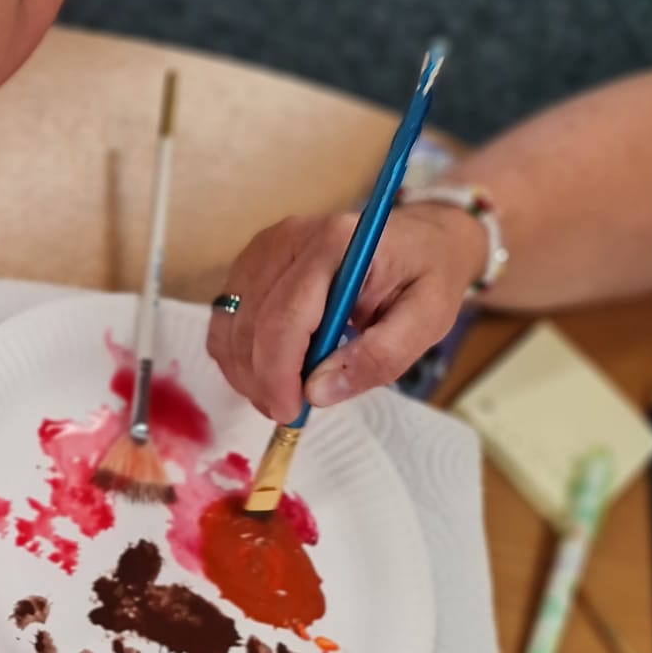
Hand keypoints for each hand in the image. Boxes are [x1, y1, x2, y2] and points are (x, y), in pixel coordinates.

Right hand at [206, 203, 487, 420]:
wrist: (419, 239)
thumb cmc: (425, 276)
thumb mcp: (426, 319)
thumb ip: (379, 356)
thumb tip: (317, 393)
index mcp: (334, 245)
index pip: (284, 319)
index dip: (278, 375)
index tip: (290, 413)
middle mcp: (288, 239)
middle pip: (249, 327)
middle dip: (261, 381)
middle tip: (288, 412)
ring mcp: (262, 249)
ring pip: (229, 328)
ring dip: (245, 372)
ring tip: (280, 393)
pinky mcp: (249, 264)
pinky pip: (224, 322)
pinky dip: (236, 356)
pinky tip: (266, 370)